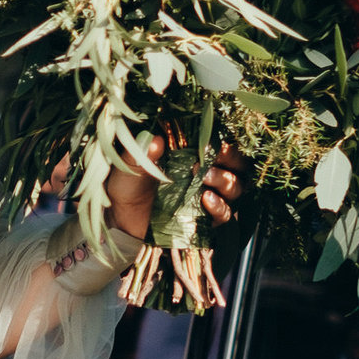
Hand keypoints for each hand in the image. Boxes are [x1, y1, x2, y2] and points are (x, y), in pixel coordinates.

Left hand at [103, 136, 249, 239]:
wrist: (121, 217)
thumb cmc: (129, 184)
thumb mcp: (130, 165)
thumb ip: (142, 153)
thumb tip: (156, 141)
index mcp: (193, 154)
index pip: (221, 143)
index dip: (223, 140)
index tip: (213, 139)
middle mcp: (207, 174)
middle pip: (237, 165)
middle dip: (231, 158)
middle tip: (213, 155)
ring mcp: (209, 197)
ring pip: (235, 187)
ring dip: (223, 179)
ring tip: (203, 176)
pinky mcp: (207, 220)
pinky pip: (225, 214)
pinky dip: (219, 206)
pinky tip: (206, 199)